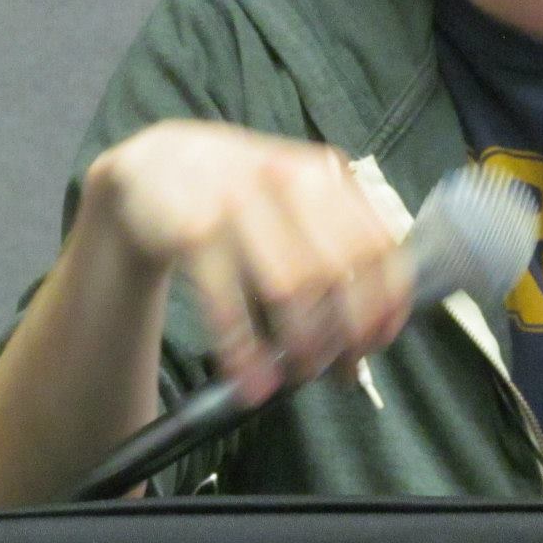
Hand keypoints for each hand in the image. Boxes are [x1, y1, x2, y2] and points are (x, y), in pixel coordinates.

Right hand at [76, 121, 410, 403]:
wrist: (157, 163)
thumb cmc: (240, 194)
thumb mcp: (294, 196)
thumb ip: (335, 244)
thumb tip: (373, 327)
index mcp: (323, 176)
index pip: (377, 243)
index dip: (385, 301)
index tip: (378, 342)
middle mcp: (287, 180)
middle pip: (337, 270)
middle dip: (344, 332)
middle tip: (338, 371)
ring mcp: (239, 201)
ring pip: (289, 286)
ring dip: (300, 344)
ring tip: (298, 377)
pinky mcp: (193, 228)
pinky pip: (227, 301)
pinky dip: (242, 349)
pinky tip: (250, 378)